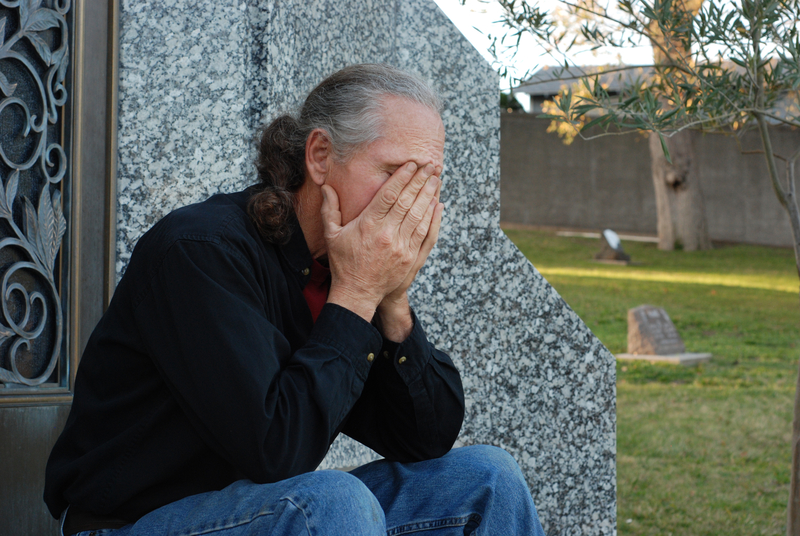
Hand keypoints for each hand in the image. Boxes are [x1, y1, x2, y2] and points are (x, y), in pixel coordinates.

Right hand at [322, 162, 441, 322]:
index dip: (402, 177)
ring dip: (429, 195)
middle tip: (429, 165)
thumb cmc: (343, 262)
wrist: (358, 293)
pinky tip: (438, 204)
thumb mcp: (332, 235)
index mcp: (368, 225)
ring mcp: (401, 247)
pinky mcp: (410, 258)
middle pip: (407, 201)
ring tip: (436, 179)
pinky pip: (425, 234)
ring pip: (419, 215)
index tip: (411, 165)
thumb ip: (330, 209)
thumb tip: (326, 186)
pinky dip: (433, 218)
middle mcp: (387, 234)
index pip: (389, 195)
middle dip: (420, 181)